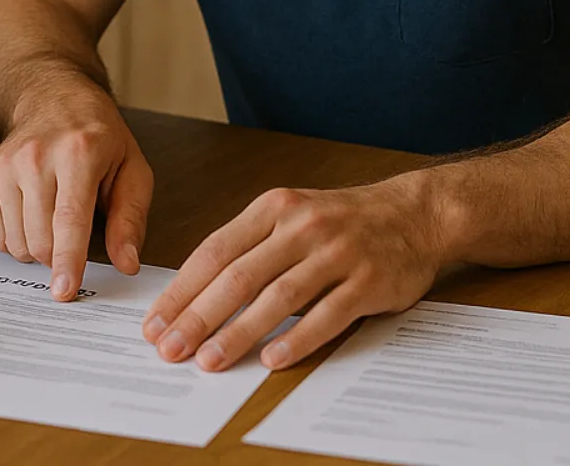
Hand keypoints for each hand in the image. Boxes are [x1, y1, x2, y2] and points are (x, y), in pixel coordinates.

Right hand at [0, 78, 151, 300]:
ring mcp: (6, 165)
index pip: (69, 220)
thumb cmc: (99, 137)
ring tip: (54, 220)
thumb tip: (127, 264)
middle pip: (40, 239)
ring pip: (17, 242)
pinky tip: (34, 216)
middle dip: (59, 256)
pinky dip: (17, 239)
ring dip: (38, 248)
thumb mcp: (133, 170)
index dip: (68, 261)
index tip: (64, 291)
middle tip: (74, 236)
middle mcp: (36, 157)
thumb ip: (130, 219)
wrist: (54, 98)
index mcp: (79, 153)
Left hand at [142, 175, 448, 372]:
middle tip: (170, 348)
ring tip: (210, 360)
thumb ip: (248, 246)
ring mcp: (336, 253)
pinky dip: (297, 338)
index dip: (181, 290)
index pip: (214, 251)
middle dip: (198, 316)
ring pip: (277, 298)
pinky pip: (326, 315)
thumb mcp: (289, 216)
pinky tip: (271, 359)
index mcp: (273, 208)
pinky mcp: (368, 281)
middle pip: (238, 276)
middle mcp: (301, 226)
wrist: (414, 214)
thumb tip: (194, 294)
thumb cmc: (341, 222)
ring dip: (239, 333)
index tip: (156, 321)